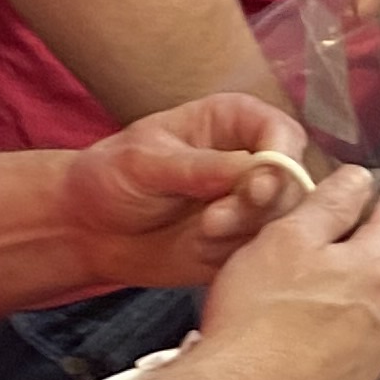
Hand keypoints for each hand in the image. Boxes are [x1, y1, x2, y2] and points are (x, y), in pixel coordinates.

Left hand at [56, 93, 313, 293]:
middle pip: (291, 181)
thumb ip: (199, 167)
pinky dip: (239, 257)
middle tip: (214, 220)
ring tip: (202, 233)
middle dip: (260, 204)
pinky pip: (262, 254)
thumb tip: (254, 170)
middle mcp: (250, 161)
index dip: (281, 157)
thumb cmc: (110, 177)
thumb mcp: (145, 163)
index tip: (257, 184)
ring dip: (245, 231)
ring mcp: (249, 205)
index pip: (281, 132)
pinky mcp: (241, 242)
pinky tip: (202, 251)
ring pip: (281, 221)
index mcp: (233, 122)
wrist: (88, 229)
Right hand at [186, 166, 379, 379]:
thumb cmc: (256, 323)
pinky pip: (339, 351)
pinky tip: (279, 342)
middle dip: (339, 254)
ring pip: (356, 310)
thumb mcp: (286, 236)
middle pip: (373, 264)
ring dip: (328, 301)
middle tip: (288, 256)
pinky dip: (316, 341)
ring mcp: (370, 359)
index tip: (330, 203)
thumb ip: (330, 202)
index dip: (359, 200)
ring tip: (277, 304)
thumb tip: (357, 181)